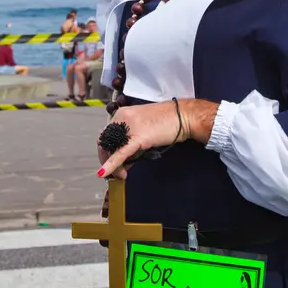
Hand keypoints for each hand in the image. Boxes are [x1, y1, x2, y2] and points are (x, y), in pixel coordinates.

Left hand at [96, 99, 217, 178]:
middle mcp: (122, 117)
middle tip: (116, 172)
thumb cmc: (167, 121)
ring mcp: (130, 126)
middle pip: (105, 143)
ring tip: (122, 174)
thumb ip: (130, 140)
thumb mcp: (143, 127)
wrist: (183, 116)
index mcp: (122, 113)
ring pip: (112, 150)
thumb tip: (123, 159)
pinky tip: (103, 173)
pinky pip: (121, 153)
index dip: (107, 151)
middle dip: (107, 160)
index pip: (106, 135)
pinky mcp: (138, 137)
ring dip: (113, 165)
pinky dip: (111, 164)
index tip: (111, 162)